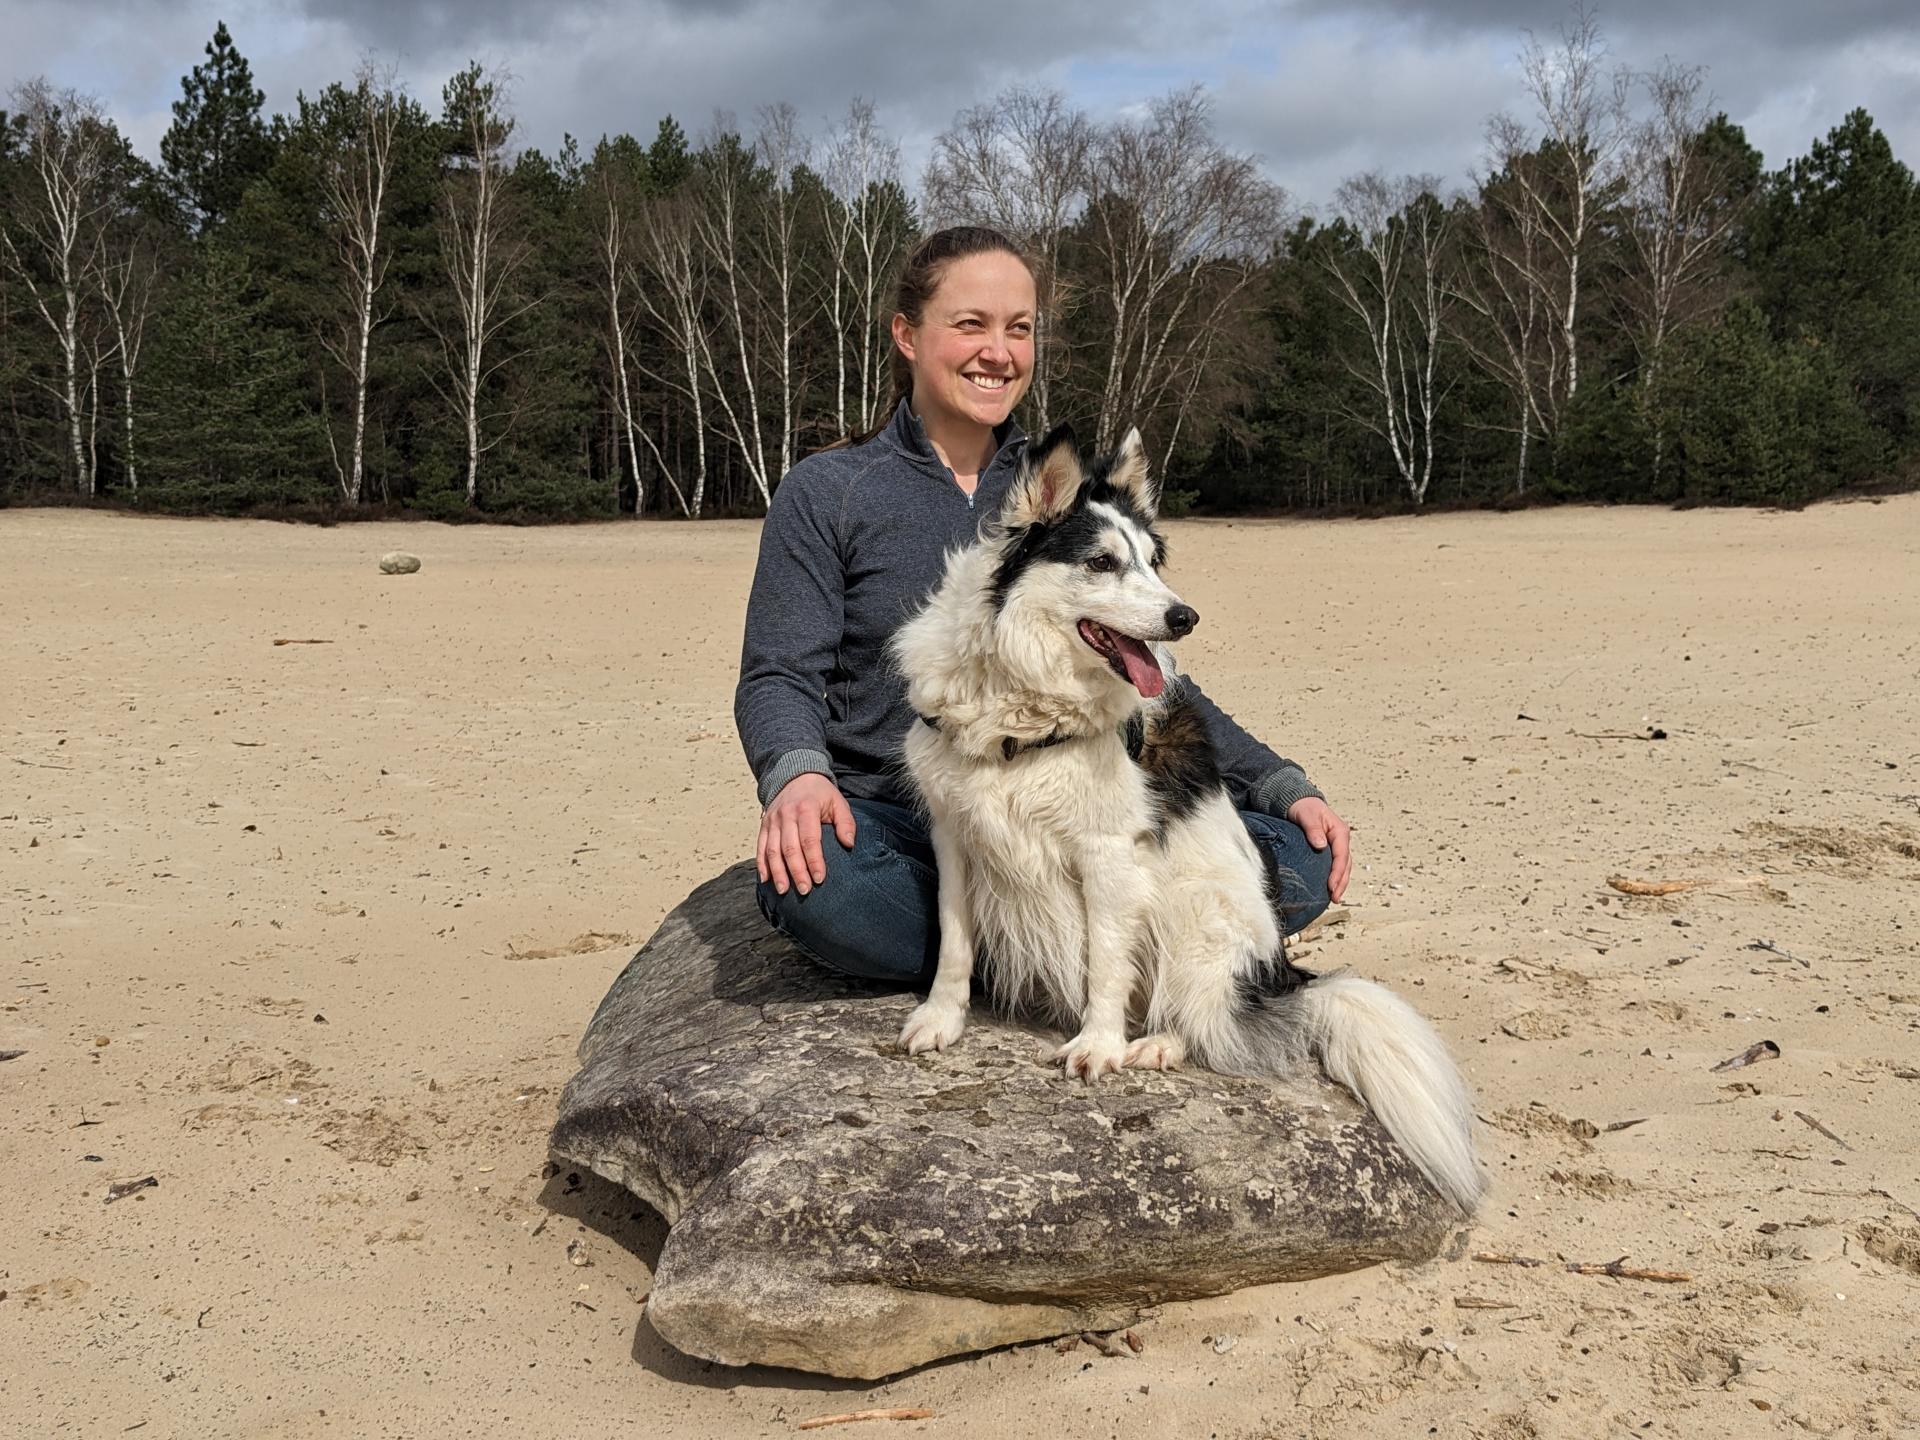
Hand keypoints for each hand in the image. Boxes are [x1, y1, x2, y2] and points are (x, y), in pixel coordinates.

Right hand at [757, 773, 855, 896]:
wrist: (795, 776)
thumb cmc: (820, 794)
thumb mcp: (838, 802)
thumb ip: (846, 823)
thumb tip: (849, 844)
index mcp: (806, 808)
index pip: (809, 839)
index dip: (814, 860)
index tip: (820, 878)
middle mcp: (786, 814)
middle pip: (789, 848)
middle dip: (796, 871)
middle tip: (804, 890)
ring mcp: (772, 820)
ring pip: (772, 850)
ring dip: (777, 872)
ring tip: (784, 890)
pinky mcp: (764, 825)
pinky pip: (760, 847)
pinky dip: (761, 865)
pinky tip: (766, 880)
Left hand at [1287, 796, 1350, 903]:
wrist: (1298, 801)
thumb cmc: (1303, 807)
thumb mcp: (1307, 815)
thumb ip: (1313, 829)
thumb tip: (1321, 844)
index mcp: (1339, 831)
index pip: (1342, 856)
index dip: (1337, 873)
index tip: (1331, 886)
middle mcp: (1340, 839)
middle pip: (1345, 864)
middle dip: (1341, 882)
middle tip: (1335, 898)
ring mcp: (1336, 844)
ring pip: (1343, 867)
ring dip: (1340, 882)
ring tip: (1334, 897)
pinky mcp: (1329, 849)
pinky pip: (1335, 865)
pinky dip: (1335, 877)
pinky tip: (1329, 888)